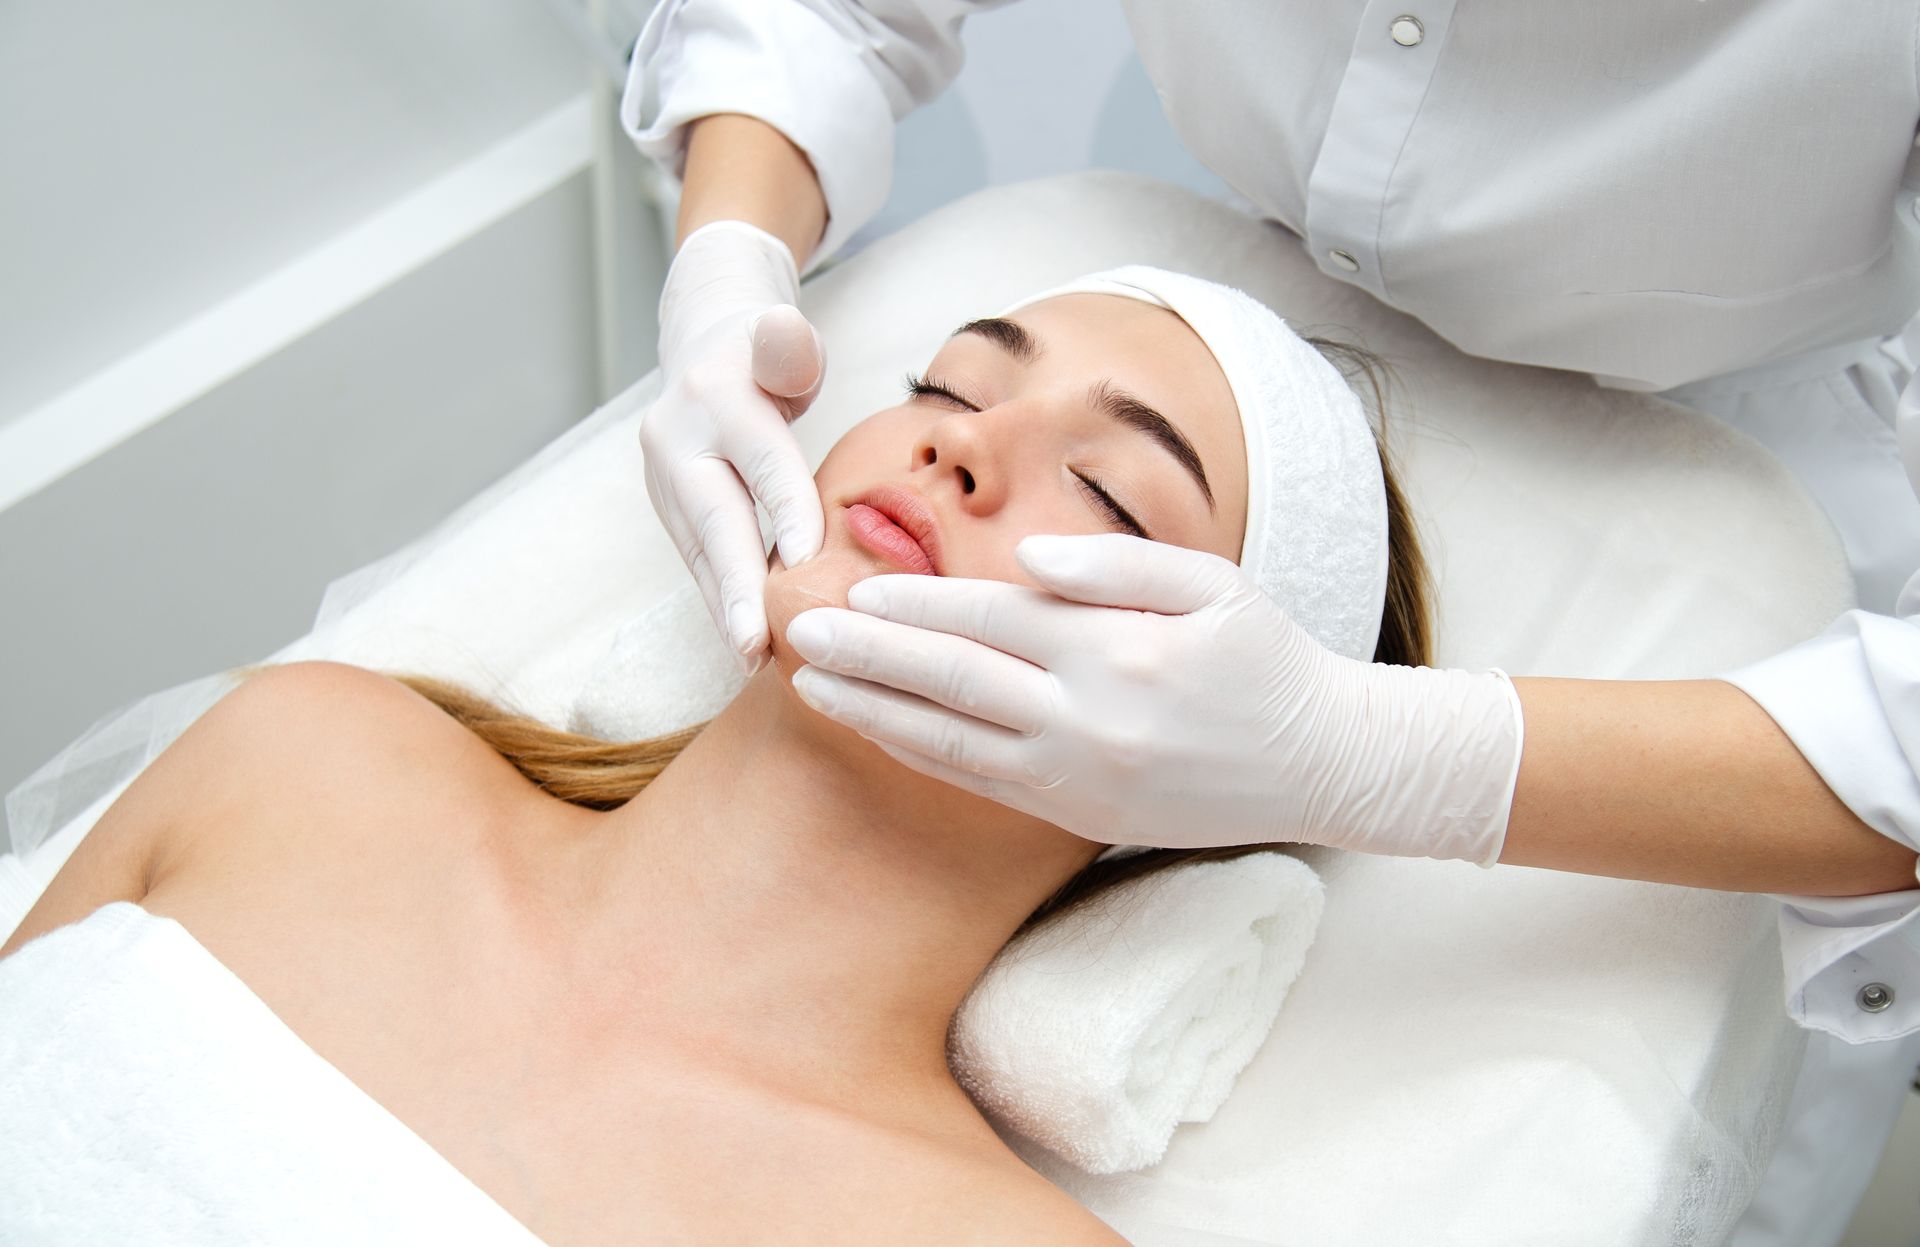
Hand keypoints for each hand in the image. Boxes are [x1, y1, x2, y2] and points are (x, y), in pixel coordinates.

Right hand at [644, 220, 827, 671]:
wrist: (704, 349)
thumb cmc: (767, 354)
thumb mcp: (785, 337)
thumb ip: (789, 344)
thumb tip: (785, 336)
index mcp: (717, 396)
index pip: (761, 461)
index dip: (786, 511)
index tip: (808, 566)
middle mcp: (677, 439)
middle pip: (714, 518)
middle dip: (736, 584)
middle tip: (755, 641)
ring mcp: (663, 477)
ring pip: (699, 549)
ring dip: (723, 607)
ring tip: (749, 656)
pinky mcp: (666, 507)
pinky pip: (697, 557)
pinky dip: (719, 598)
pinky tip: (741, 639)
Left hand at [783, 534, 1522, 862]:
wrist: (1324, 764)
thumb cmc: (1268, 661)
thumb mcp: (1214, 585)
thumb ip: (1117, 565)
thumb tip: (1024, 558)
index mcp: (1117, 649)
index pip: (991, 619)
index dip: (917, 604)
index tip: (857, 590)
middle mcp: (1086, 718)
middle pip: (951, 679)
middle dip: (868, 655)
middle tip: (799, 634)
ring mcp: (1078, 776)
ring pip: (951, 741)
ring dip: (875, 712)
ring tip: (812, 687)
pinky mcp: (1078, 815)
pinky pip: (981, 784)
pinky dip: (922, 755)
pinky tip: (880, 732)